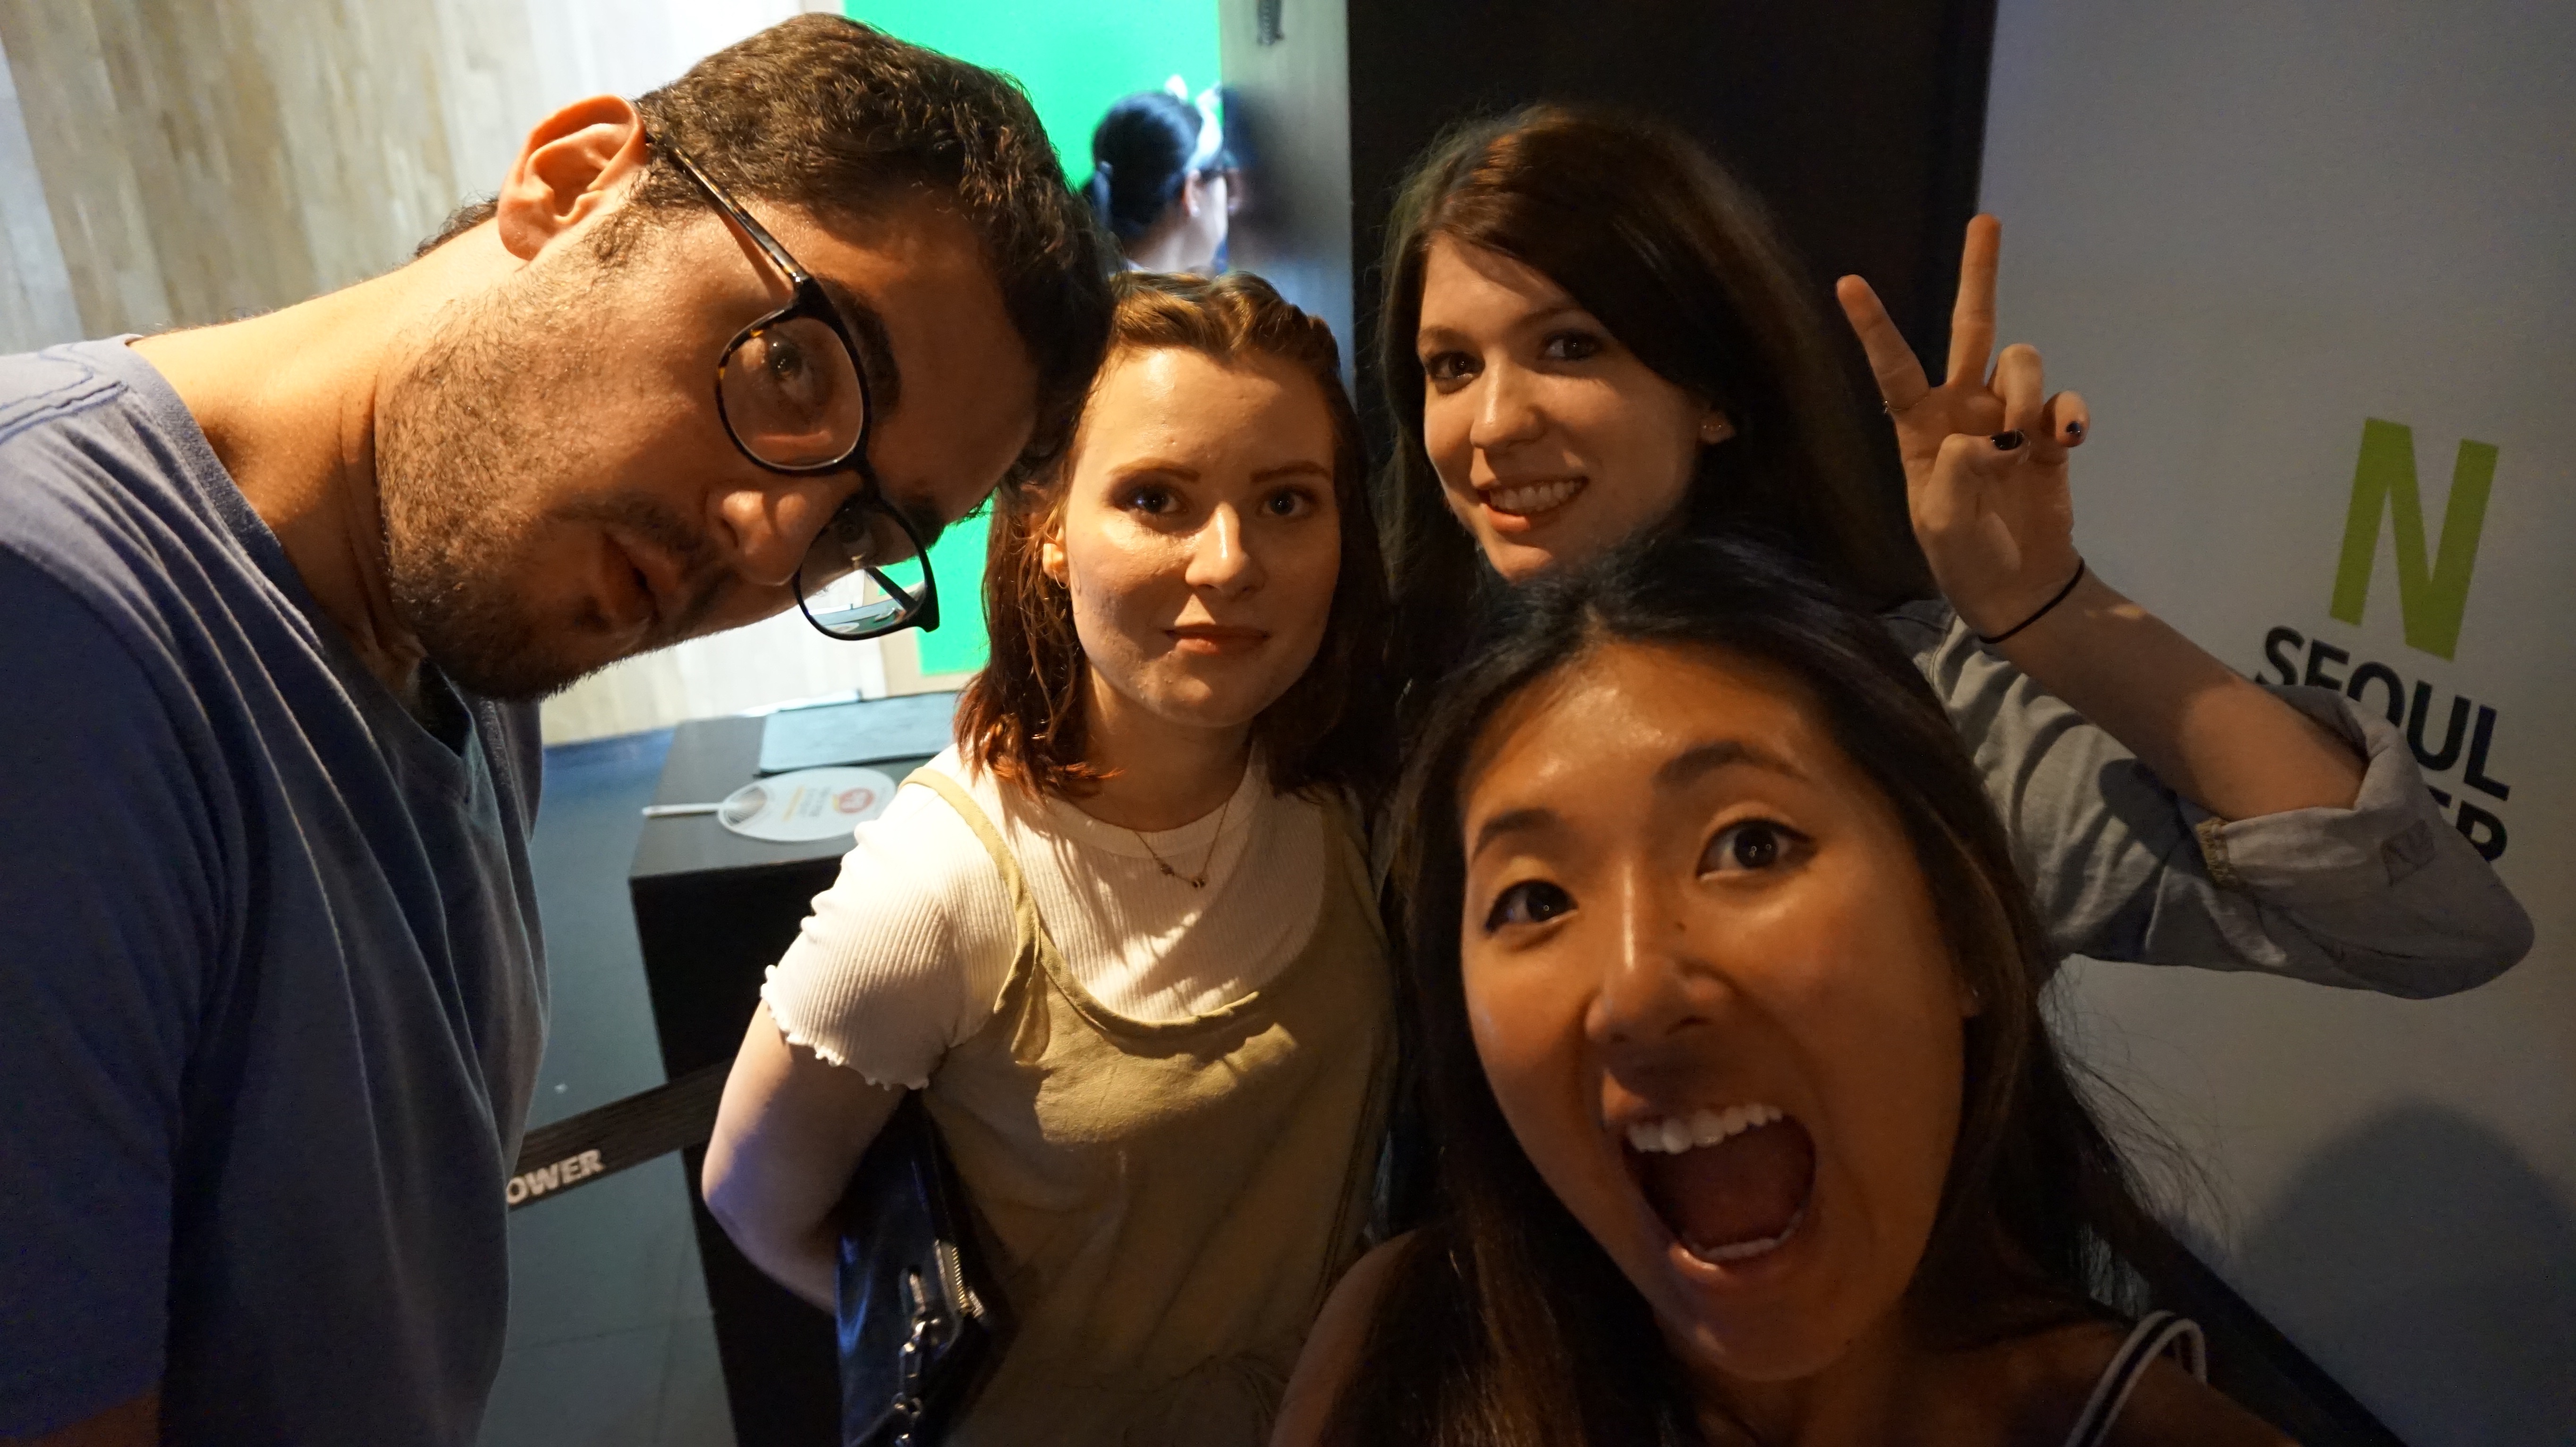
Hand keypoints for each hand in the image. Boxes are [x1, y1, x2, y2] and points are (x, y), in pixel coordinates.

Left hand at [1836, 216, 2090, 635]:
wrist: (2016, 586)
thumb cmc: (1963, 557)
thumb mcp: (1941, 524)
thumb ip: (1955, 474)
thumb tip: (1988, 438)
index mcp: (1919, 427)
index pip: (1892, 368)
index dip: (1873, 325)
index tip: (1847, 282)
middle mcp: (1962, 409)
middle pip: (1970, 328)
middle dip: (1978, 274)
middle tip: (1985, 221)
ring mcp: (2008, 417)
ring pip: (2020, 362)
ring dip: (2024, 387)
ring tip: (2022, 438)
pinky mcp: (2048, 435)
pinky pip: (2064, 403)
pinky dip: (2070, 414)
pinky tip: (2068, 440)